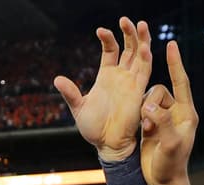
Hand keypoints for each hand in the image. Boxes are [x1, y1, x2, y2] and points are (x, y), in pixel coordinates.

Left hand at [53, 18, 152, 161]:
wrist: (107, 145)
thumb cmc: (93, 130)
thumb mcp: (79, 108)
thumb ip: (71, 92)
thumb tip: (57, 79)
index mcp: (106, 76)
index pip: (111, 50)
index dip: (108, 38)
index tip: (100, 30)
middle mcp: (121, 76)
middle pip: (128, 48)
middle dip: (129, 33)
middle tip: (125, 20)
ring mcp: (132, 82)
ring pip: (140, 55)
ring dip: (142, 40)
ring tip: (141, 24)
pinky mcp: (139, 91)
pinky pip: (145, 71)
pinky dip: (146, 58)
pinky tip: (145, 47)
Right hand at [139, 42, 199, 184]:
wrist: (164, 182)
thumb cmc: (170, 166)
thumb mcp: (168, 144)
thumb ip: (161, 123)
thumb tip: (149, 106)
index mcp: (186, 113)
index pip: (181, 82)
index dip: (175, 64)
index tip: (171, 44)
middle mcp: (177, 113)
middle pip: (158, 91)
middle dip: (149, 105)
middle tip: (147, 127)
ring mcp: (164, 118)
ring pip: (148, 100)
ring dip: (143, 114)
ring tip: (145, 132)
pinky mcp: (153, 124)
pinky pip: (142, 110)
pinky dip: (140, 118)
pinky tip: (142, 133)